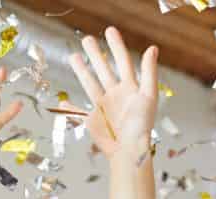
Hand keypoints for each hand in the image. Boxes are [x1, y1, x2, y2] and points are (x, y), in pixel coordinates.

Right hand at [68, 28, 158, 161]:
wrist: (127, 150)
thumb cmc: (141, 126)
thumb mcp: (148, 97)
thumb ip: (149, 73)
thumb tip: (152, 49)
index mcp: (130, 88)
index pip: (122, 61)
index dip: (116, 46)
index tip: (109, 30)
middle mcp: (116, 95)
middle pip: (104, 69)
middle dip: (96, 54)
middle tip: (87, 40)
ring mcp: (103, 106)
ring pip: (90, 83)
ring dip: (82, 70)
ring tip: (74, 56)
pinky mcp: (93, 119)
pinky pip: (79, 111)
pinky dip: (70, 107)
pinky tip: (64, 100)